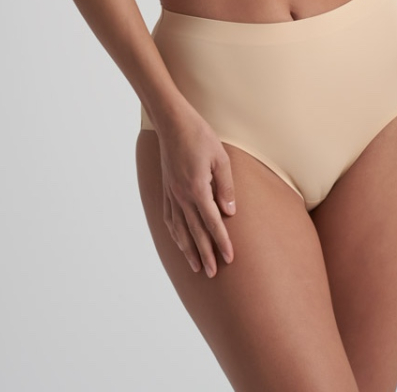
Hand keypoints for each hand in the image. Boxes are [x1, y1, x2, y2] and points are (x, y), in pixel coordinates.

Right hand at [156, 103, 235, 277]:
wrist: (172, 122)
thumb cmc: (199, 136)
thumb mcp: (220, 158)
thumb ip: (226, 186)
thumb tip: (230, 212)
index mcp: (197, 188)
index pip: (212, 222)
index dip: (221, 242)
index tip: (229, 258)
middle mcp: (181, 196)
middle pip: (195, 232)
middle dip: (205, 254)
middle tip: (213, 273)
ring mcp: (171, 193)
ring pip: (180, 229)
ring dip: (188, 249)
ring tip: (196, 267)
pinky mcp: (166, 189)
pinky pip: (169, 217)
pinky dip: (175, 233)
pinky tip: (179, 241)